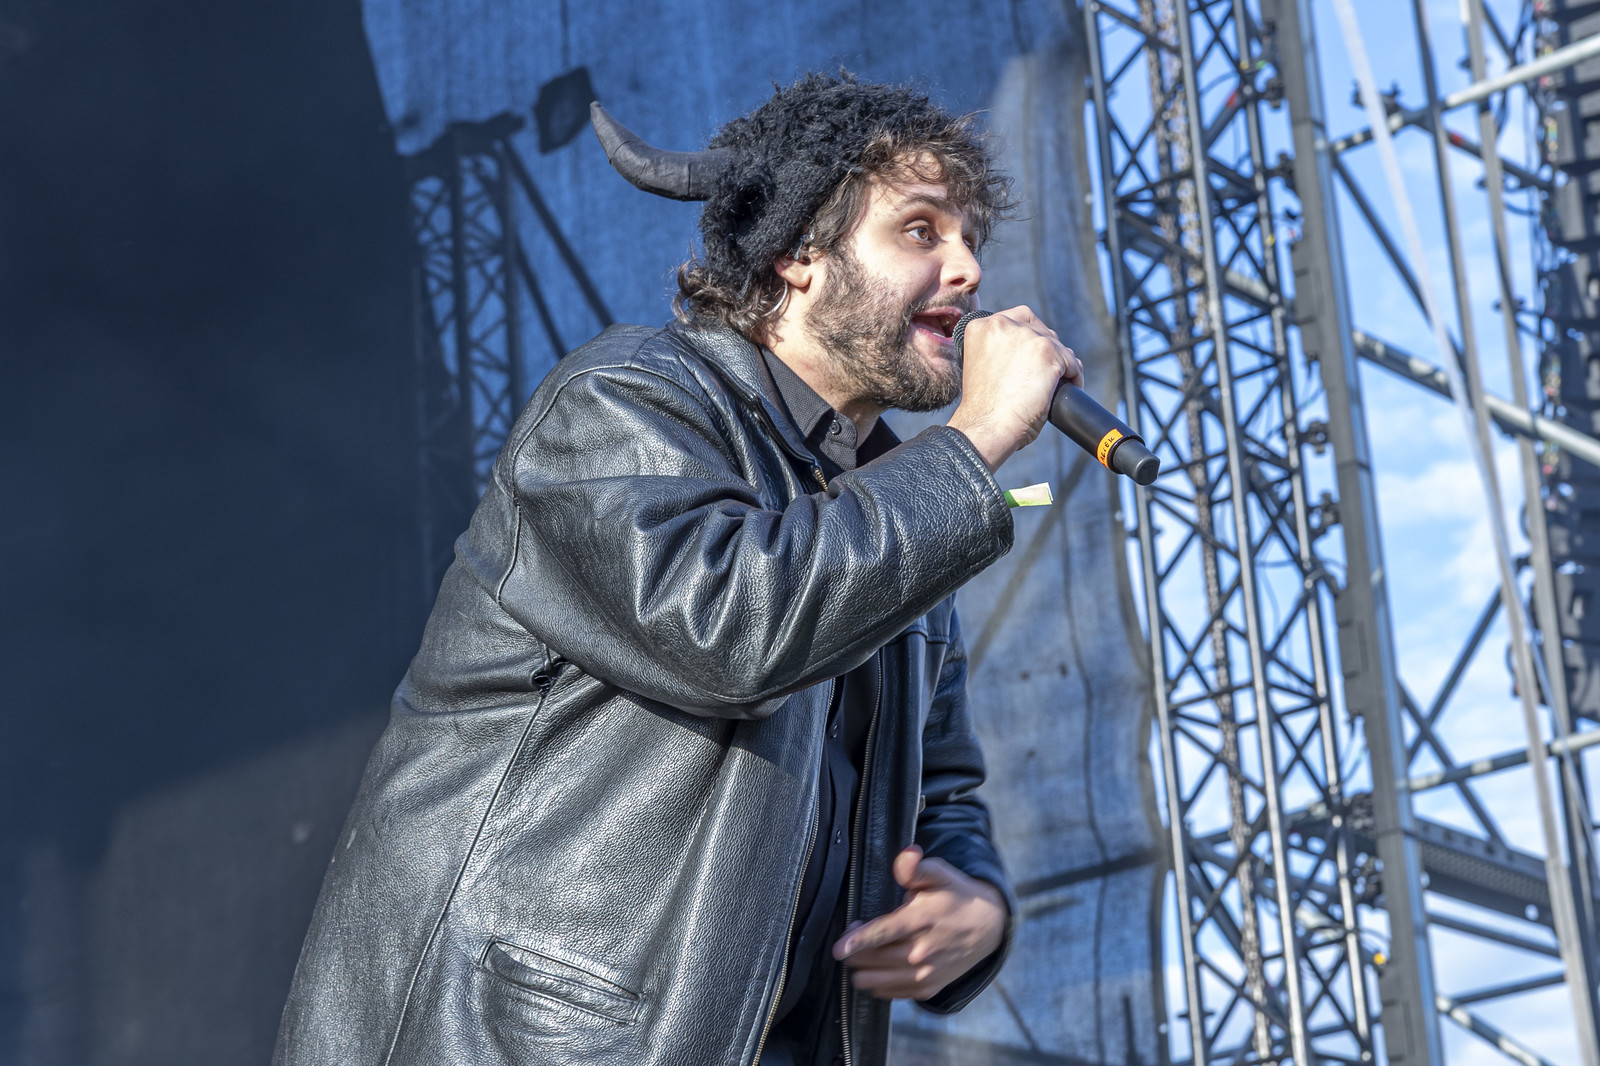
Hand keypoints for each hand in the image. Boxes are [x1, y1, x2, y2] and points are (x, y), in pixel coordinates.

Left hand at [830, 845, 1006, 1000]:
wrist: (989, 928)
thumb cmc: (957, 896)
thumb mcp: (940, 873)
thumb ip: (916, 867)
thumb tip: (906, 855)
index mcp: (921, 920)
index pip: (883, 933)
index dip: (857, 941)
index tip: (837, 948)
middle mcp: (922, 952)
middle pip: (872, 959)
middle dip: (853, 951)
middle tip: (852, 936)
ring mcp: (925, 974)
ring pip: (875, 980)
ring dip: (861, 969)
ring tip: (861, 954)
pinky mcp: (927, 989)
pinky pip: (888, 993)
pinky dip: (876, 983)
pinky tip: (876, 968)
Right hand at [946, 305, 1082, 472]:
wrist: (986, 427)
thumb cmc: (983, 408)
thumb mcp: (981, 365)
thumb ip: (999, 349)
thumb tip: (1028, 351)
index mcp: (981, 326)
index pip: (1019, 317)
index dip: (1031, 335)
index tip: (1034, 355)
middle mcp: (1002, 325)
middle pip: (1040, 329)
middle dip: (1048, 350)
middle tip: (1047, 374)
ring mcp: (1027, 337)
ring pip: (1057, 345)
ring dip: (1062, 362)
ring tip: (1058, 383)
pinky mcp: (1048, 352)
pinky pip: (1072, 362)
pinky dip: (1074, 376)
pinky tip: (1068, 389)